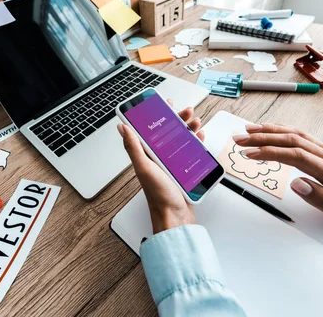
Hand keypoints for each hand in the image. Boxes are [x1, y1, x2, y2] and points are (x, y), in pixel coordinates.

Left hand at [117, 103, 203, 233]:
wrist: (176, 217)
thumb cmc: (159, 196)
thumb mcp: (145, 168)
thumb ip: (133, 148)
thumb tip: (122, 128)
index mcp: (146, 155)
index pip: (149, 129)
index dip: (156, 115)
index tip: (162, 104)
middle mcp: (158, 158)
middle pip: (168, 131)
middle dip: (177, 119)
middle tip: (186, 111)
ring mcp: (172, 163)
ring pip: (181, 139)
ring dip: (189, 128)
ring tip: (196, 122)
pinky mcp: (183, 170)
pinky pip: (191, 152)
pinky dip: (196, 142)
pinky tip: (200, 137)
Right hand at [233, 124, 322, 233]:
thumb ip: (321, 200)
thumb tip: (296, 184)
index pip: (297, 156)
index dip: (271, 152)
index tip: (250, 153)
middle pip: (293, 140)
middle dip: (263, 137)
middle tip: (240, 139)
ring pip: (297, 134)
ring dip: (271, 130)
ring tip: (249, 130)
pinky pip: (304, 136)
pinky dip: (284, 130)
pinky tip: (271, 130)